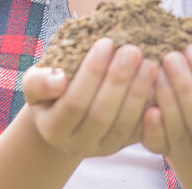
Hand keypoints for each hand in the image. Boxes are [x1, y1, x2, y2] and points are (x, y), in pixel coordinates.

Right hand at [22, 37, 157, 158]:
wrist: (65, 115)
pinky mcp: (125, 146)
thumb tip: (59, 80)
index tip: (105, 42)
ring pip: (124, 125)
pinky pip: (142, 130)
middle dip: (118, 80)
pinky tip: (158, 82)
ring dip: (138, 92)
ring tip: (148, 63)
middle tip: (132, 50)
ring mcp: (104, 148)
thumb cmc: (49, 90)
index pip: (74, 102)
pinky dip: (151, 107)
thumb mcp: (33, 82)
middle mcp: (78, 145)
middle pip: (101, 115)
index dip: (91, 73)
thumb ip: (40, 81)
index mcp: (53, 129)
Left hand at [141, 44, 191, 160]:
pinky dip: (153, 126)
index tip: (191, 49)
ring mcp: (186, 149)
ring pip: (178, 130)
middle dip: (185, 86)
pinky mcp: (161, 149)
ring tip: (156, 70)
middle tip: (171, 57)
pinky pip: (158, 143)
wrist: (186, 122)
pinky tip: (148, 106)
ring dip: (167, 99)